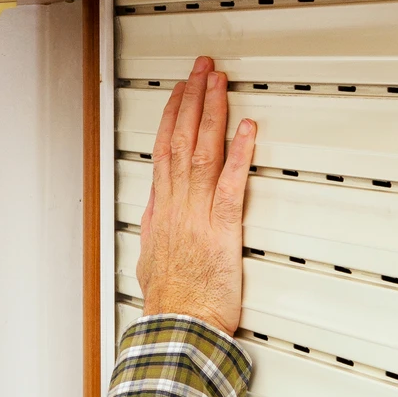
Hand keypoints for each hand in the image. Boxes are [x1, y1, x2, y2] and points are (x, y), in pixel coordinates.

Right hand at [138, 56, 256, 335]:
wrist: (178, 328)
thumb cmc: (171, 303)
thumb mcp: (151, 259)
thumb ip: (157, 228)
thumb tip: (156, 210)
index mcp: (161, 211)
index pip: (163, 150)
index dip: (172, 116)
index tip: (180, 92)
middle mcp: (176, 206)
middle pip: (182, 140)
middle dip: (192, 100)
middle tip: (202, 68)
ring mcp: (197, 216)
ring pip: (202, 153)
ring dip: (211, 114)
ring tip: (218, 83)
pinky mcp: (221, 231)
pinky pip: (230, 186)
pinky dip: (239, 156)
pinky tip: (246, 131)